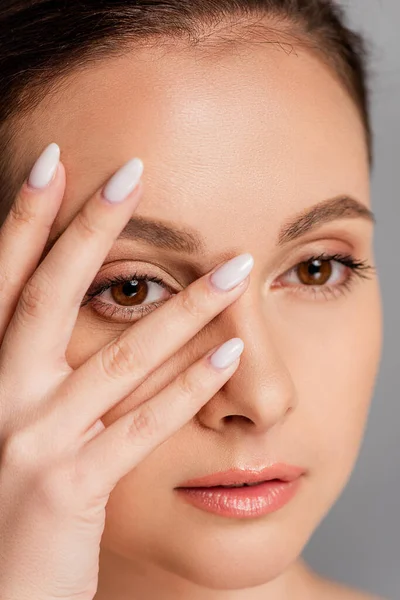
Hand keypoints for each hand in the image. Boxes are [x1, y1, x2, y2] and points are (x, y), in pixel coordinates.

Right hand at [0, 143, 252, 599]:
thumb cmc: (4, 495)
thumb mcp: (11, 420)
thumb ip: (35, 367)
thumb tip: (82, 310)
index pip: (5, 281)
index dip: (25, 220)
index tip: (55, 164)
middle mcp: (0, 398)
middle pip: (51, 298)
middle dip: (91, 232)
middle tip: (132, 173)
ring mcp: (32, 442)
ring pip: (118, 358)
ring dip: (183, 309)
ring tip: (233, 268)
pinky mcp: (69, 489)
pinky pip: (140, 427)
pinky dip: (191, 387)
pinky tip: (235, 354)